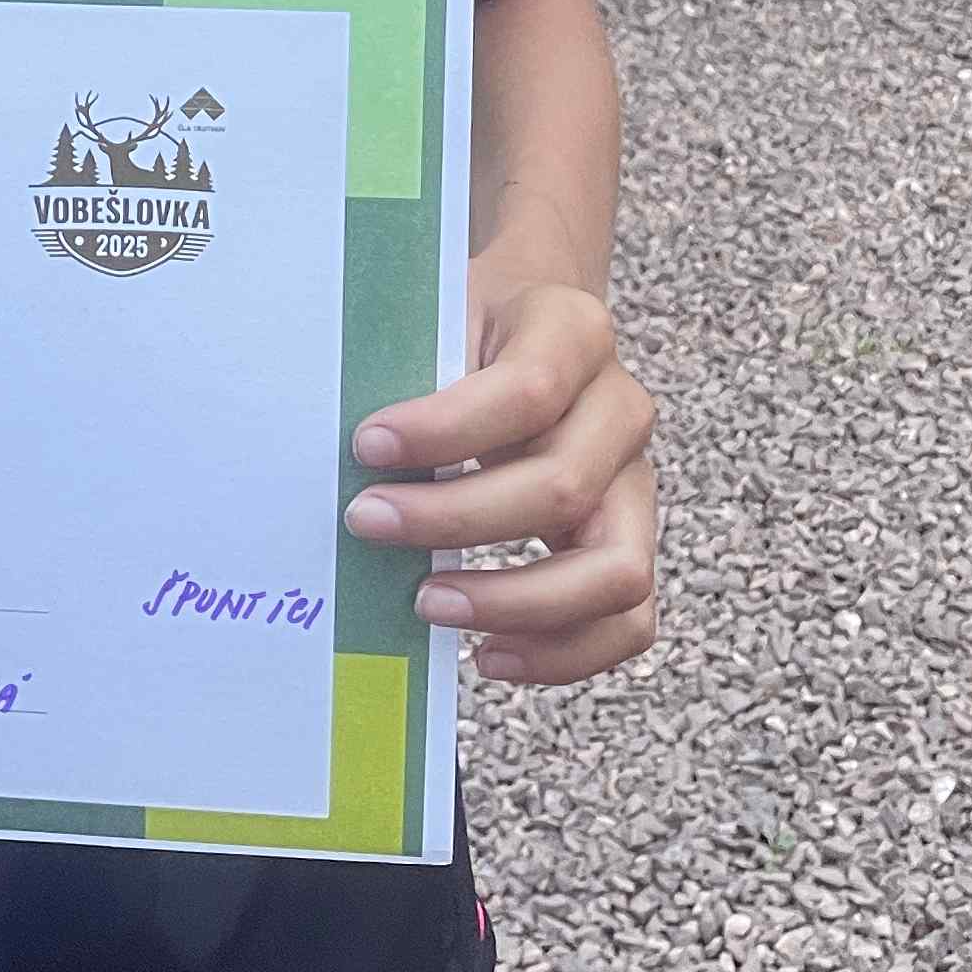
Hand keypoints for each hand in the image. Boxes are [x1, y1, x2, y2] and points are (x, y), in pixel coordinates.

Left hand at [345, 279, 657, 686]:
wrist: (525, 326)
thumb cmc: (464, 330)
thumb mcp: (437, 318)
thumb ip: (406, 371)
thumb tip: (336, 456)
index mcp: (573, 333)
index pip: (528, 390)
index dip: (446, 429)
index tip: (367, 445)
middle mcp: (620, 410)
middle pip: (563, 488)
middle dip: (454, 521)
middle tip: (366, 523)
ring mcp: (634, 484)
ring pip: (616, 571)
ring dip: (515, 603)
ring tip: (426, 603)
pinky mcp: (629, 543)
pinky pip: (628, 622)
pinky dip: (560, 653)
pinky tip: (486, 652)